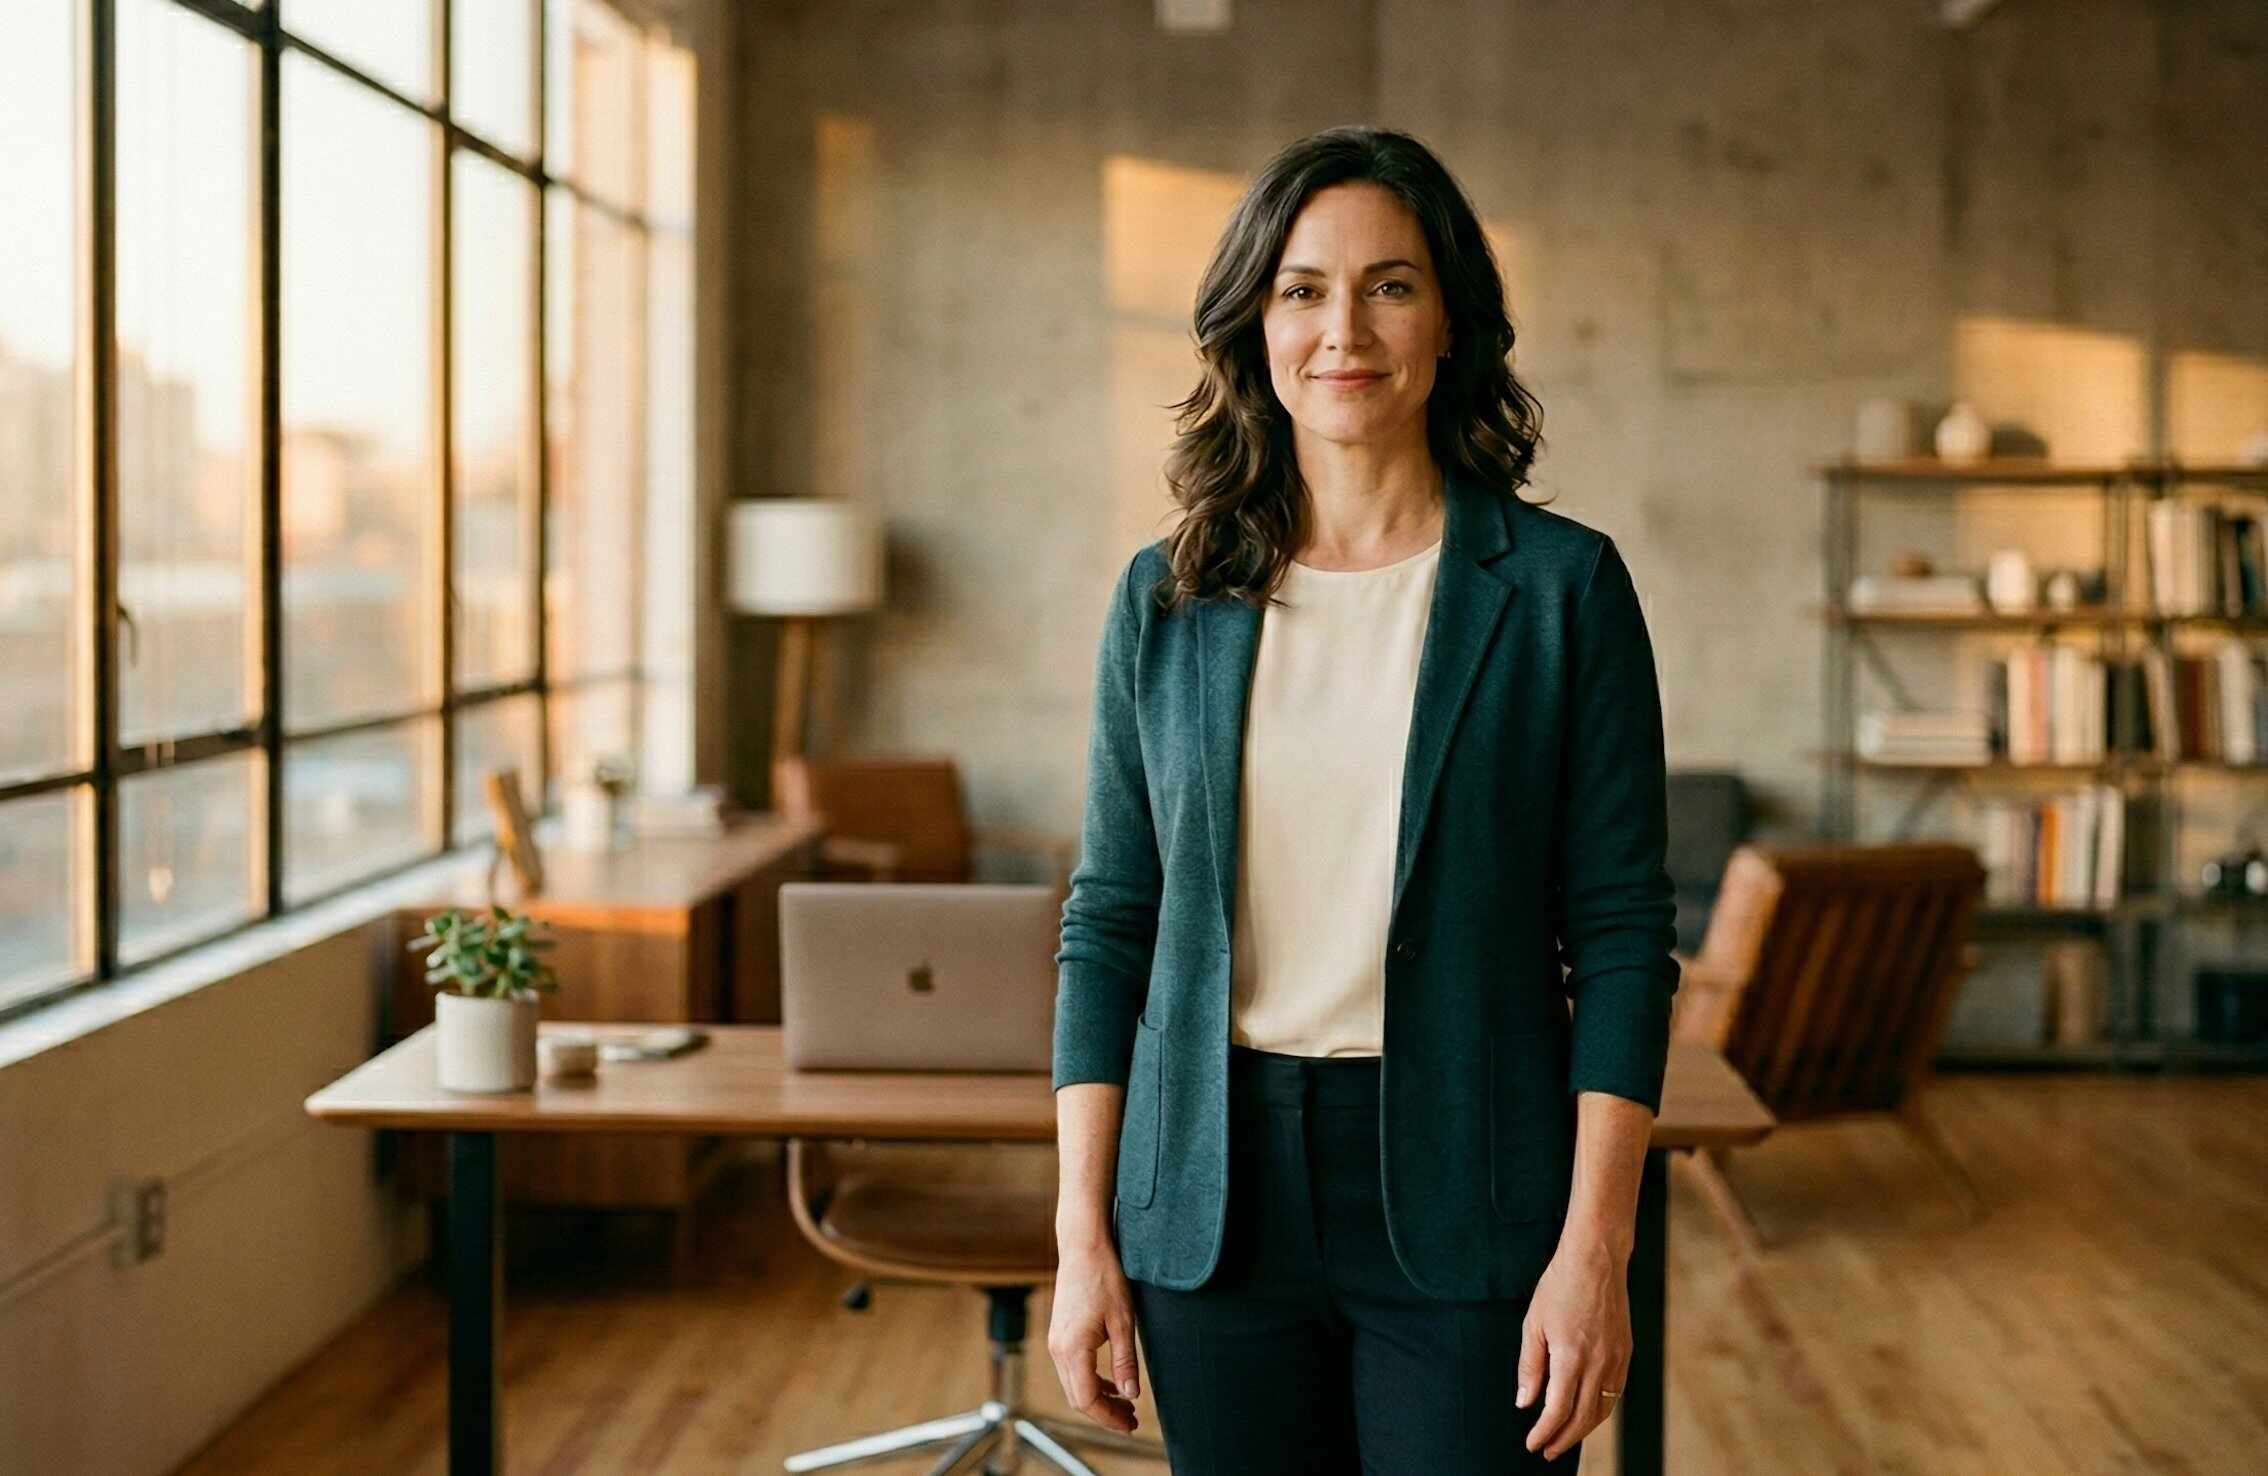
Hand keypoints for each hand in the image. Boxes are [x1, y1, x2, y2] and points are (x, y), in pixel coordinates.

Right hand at [1046, 1238, 1142, 1434]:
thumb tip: (1131, 1395)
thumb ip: (1126, 1361)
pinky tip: (1111, 1383)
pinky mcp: (1059, 1335)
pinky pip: (1071, 1370)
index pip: (1087, 1400)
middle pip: (1077, 1398)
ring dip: (1098, 1399)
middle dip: (1104, 1414)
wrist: (1083, 1247)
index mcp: (1073, 1349)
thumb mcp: (1123, 1322)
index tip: (1131, 1426)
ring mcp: (1056, 1342)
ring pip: (1073, 1386)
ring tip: (1126, 1405)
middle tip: (1132, 1421)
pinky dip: (1090, 1382)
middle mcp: (1058, 1349)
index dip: (1108, 1418)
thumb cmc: (1105, 1278)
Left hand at [1515, 1236, 1630, 1460]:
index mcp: (1572, 1357)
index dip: (1544, 1432)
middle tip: (1547, 1451)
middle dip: (1563, 1439)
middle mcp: (1599, 1363)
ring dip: (1583, 1430)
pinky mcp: (1626, 1352)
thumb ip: (1530, 1366)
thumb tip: (1525, 1402)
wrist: (1596, 1259)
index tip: (1532, 1444)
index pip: (1557, 1410)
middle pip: (1582, 1418)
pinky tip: (1587, 1413)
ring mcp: (1617, 1359)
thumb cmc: (1560, 1287)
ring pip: (1602, 1409)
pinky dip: (1600, 1410)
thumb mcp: (1533, 1324)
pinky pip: (1615, 1392)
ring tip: (1565, 1438)